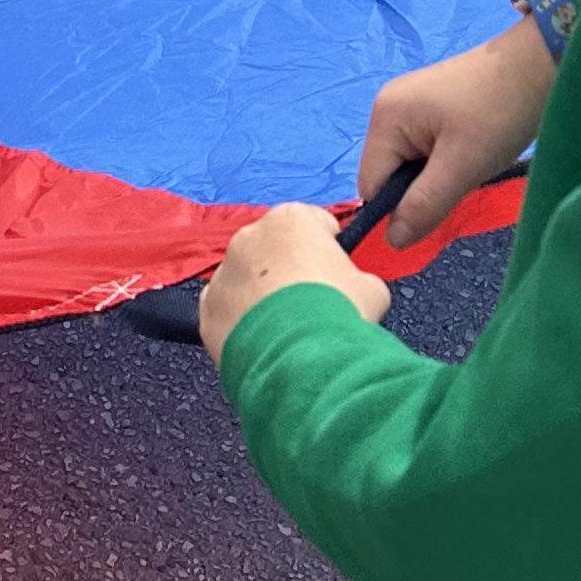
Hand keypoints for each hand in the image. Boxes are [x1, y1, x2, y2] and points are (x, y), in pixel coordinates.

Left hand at [201, 204, 387, 369]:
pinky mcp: (208, 309)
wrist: (302, 361)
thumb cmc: (340, 313)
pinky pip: (227, 310)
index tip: (337, 275)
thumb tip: (357, 288)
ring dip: (263, 297)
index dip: (330, 250)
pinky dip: (241, 323)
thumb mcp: (373, 290)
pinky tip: (263, 344)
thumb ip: (360, 279)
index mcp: (291, 219)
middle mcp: (250, 236)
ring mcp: (224, 272)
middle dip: (290, 271)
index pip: (315, 223)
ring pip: (246, 280)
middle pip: (275, 250)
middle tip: (311, 306)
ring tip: (287, 332)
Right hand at [355, 20, 556, 243]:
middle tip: (462, 180)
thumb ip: (423, 206)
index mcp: (385, 118)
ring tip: (470, 162)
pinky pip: (423, 150)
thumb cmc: (499, 114)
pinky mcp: (429, 105)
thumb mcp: (462, 168)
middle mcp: (387, 107)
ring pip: (409, 165)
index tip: (440, 208)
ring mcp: (408, 103)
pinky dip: (445, 161)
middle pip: (389, 175)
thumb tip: (391, 242)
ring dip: (436, 177)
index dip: (400, 209)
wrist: (538, 65)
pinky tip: (471, 150)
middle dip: (421, 191)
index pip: (371, 187)